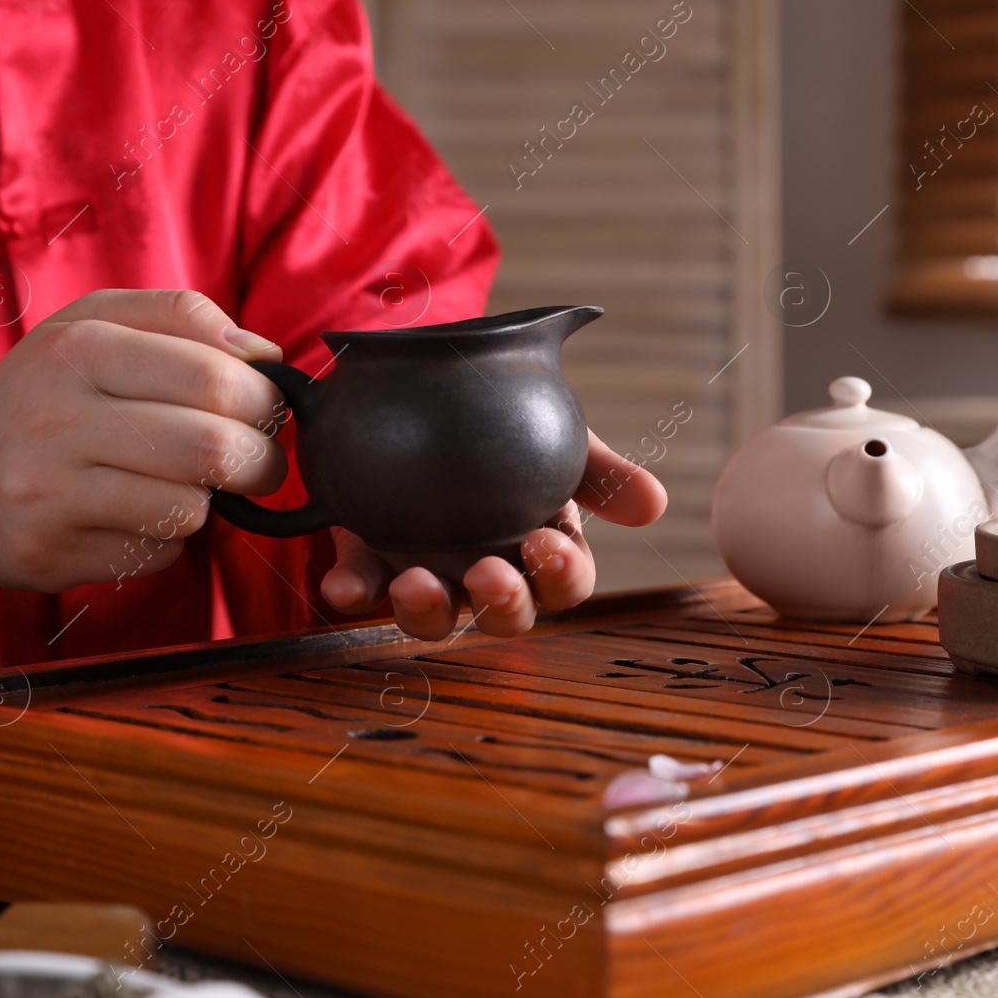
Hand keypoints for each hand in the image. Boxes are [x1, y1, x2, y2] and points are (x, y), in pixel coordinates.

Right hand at [0, 290, 286, 594]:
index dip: (265, 400)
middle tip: (259, 464)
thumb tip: (267, 354)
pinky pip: (155, 553)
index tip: (267, 412)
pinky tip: (132, 518)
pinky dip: (165, 540)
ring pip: (190, 508)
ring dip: (208, 502)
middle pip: (214, 447)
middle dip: (261, 462)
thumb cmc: (43, 396)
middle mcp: (58, 417)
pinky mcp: (48, 551)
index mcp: (82, 348)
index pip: (215, 375)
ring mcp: (48, 491)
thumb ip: (183, 319)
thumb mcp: (96, 327)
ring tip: (184, 485)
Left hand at [319, 430, 666, 638]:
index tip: (547, 543)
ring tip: (417, 581)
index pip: (563, 582)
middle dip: (501, 604)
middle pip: (505, 614)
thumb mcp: (555, 433)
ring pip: (433, 618)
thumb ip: (600, 469)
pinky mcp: (368, 557)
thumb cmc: (502, 416)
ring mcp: (427, 568)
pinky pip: (359, 588)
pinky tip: (343, 584)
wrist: (425, 379)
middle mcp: (486, 569)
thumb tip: (654, 504)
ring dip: (426, 611)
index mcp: (538, 545)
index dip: (560, 576)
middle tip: (489, 573)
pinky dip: (351, 592)